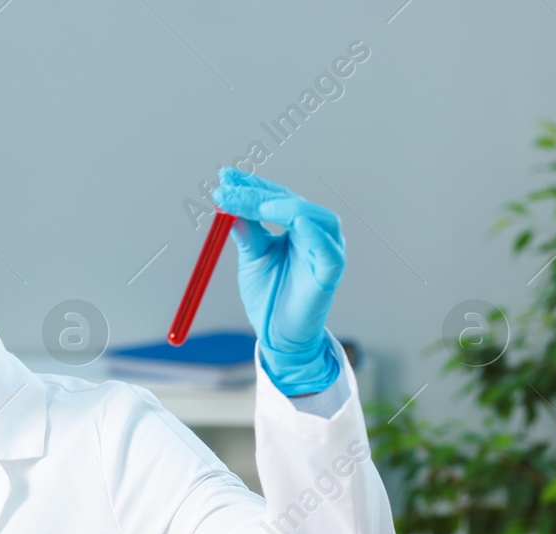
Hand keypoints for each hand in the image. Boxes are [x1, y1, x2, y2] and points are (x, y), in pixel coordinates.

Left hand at [211, 167, 345, 394]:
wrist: (277, 334)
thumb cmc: (268, 295)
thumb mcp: (252, 258)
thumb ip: (246, 232)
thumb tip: (228, 205)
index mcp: (296, 227)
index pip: (276, 197)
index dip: (252, 186)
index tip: (224, 177)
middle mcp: (315, 233)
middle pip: (291, 202)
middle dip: (259, 194)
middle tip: (229, 190)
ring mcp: (325, 251)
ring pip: (316, 218)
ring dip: (287, 207)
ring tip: (260, 205)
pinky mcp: (330, 273)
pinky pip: (329, 251)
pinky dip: (315, 234)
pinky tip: (296, 224)